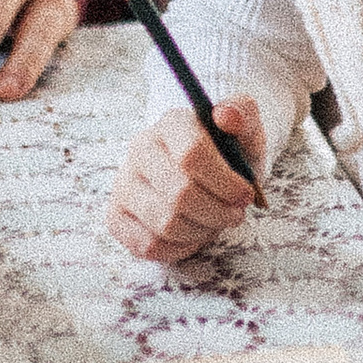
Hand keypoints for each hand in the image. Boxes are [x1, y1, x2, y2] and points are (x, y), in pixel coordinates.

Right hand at [106, 99, 265, 260]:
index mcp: (172, 123)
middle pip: (179, 194)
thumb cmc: (228, 152)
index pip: (192, 155)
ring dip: (201, 231)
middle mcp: (140, 150)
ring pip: (165, 223)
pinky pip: (148, 245)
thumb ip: (243, 114)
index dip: (225, 182)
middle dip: (217, 212)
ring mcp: (124, 184)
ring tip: (215, 221)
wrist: (206, 171)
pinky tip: (194, 233)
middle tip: (234, 213)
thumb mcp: (245, 128)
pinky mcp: (117, 215)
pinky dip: (179, 248)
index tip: (245, 194)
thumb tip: (226, 116)